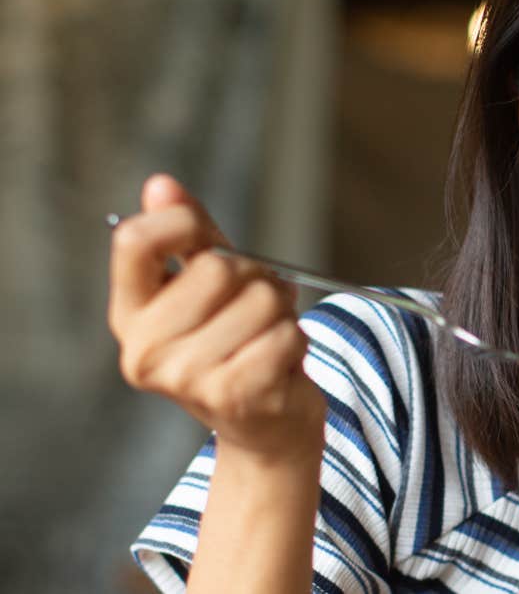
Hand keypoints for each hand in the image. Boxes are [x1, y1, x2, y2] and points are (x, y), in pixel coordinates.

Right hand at [108, 174, 325, 466]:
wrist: (265, 424)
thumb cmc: (237, 343)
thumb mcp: (208, 285)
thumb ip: (189, 236)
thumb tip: (161, 184)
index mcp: (130, 315)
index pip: (134, 240)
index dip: (181, 222)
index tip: (205, 236)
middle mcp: (145, 350)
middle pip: (217, 267)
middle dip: (255, 277)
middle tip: (258, 303)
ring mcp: (186, 378)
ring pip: (260, 300)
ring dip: (281, 311)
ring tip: (269, 334)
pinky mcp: (233, 395)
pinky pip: (286, 334)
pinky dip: (296, 341)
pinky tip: (280, 361)